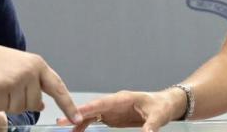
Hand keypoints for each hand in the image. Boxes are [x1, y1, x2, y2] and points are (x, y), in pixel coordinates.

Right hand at [0, 38, 80, 123]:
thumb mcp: (19, 68)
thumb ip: (34, 85)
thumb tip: (42, 105)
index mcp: (37, 64)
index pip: (57, 87)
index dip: (67, 104)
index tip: (77, 119)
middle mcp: (29, 70)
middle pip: (34, 103)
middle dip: (20, 102)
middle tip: (7, 88)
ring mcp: (15, 79)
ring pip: (18, 108)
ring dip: (6, 103)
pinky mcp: (0, 87)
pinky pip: (2, 108)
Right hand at [57, 88, 183, 131]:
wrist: (165, 105)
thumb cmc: (161, 106)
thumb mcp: (159, 116)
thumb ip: (151, 126)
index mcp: (123, 98)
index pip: (103, 103)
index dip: (88, 108)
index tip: (76, 113)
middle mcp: (114, 102)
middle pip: (93, 108)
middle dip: (77, 114)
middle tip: (61, 120)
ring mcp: (112, 109)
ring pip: (91, 114)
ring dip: (78, 121)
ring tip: (64, 127)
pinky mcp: (112, 117)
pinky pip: (96, 120)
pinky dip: (85, 125)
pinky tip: (76, 131)